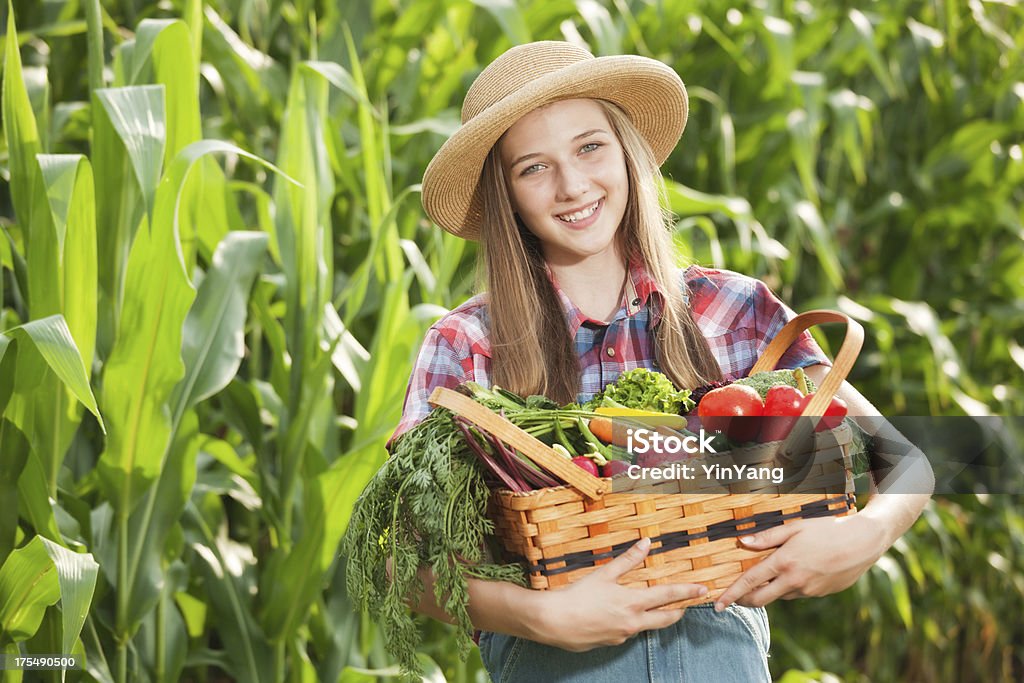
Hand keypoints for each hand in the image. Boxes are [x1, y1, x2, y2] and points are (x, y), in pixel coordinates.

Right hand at [530, 537, 707, 651]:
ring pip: (646, 626)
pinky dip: (629, 623)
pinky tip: (617, 615)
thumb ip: (628, 559)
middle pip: (666, 619)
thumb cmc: (578, 596)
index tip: (702, 589)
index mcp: (634, 603)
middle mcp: (633, 622)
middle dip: (679, 611)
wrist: (554, 622)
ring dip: (654, 617)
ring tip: (653, 607)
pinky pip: (626, 632)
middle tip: (687, 605)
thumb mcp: (604, 574)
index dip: (687, 591)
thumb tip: (646, 543)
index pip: (668, 596)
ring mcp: (622, 635)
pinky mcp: (611, 642)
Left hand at [714, 514, 886, 610]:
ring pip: (779, 595)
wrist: (863, 543)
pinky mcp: (820, 594)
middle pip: (760, 599)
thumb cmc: (827, 529)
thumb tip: (742, 541)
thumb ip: (767, 537)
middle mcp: (794, 581)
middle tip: (733, 599)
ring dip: (769, 591)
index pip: (750, 582)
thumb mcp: (795, 527)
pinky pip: (797, 593)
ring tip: (768, 576)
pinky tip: (797, 572)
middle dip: (743, 601)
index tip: (717, 604)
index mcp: (784, 562)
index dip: (731, 594)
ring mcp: (808, 590)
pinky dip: (788, 587)